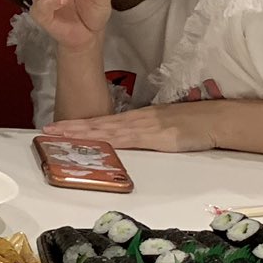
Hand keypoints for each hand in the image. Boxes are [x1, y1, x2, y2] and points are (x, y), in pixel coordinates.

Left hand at [44, 103, 219, 152]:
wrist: (216, 119)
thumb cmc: (193, 123)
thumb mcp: (162, 127)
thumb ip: (143, 133)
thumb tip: (126, 140)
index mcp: (136, 119)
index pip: (101, 122)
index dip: (78, 125)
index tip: (56, 128)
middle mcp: (135, 121)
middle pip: (97, 124)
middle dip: (71, 128)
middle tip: (47, 131)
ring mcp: (144, 128)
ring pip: (107, 131)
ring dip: (82, 133)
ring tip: (60, 135)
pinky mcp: (155, 138)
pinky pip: (127, 140)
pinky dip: (109, 141)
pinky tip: (95, 143)